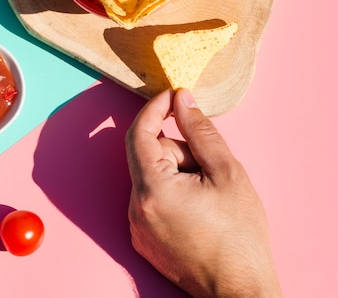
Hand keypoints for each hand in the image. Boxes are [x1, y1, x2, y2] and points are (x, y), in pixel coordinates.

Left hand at [125, 89, 281, 296]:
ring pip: (151, 176)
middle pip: (149, 155)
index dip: (154, 109)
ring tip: (206, 198)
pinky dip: (170, 193)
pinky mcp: (141, 237)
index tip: (172, 96)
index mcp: (152, 188)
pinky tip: (197, 211)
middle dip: (178, 152)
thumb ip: (200, 131)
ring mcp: (136, 224)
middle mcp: (135, 206)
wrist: (239, 289)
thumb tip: (182, 100)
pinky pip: (150, 198)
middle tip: (209, 172)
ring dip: (176, 174)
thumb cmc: (239, 236)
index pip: (139, 133)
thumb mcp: (227, 173)